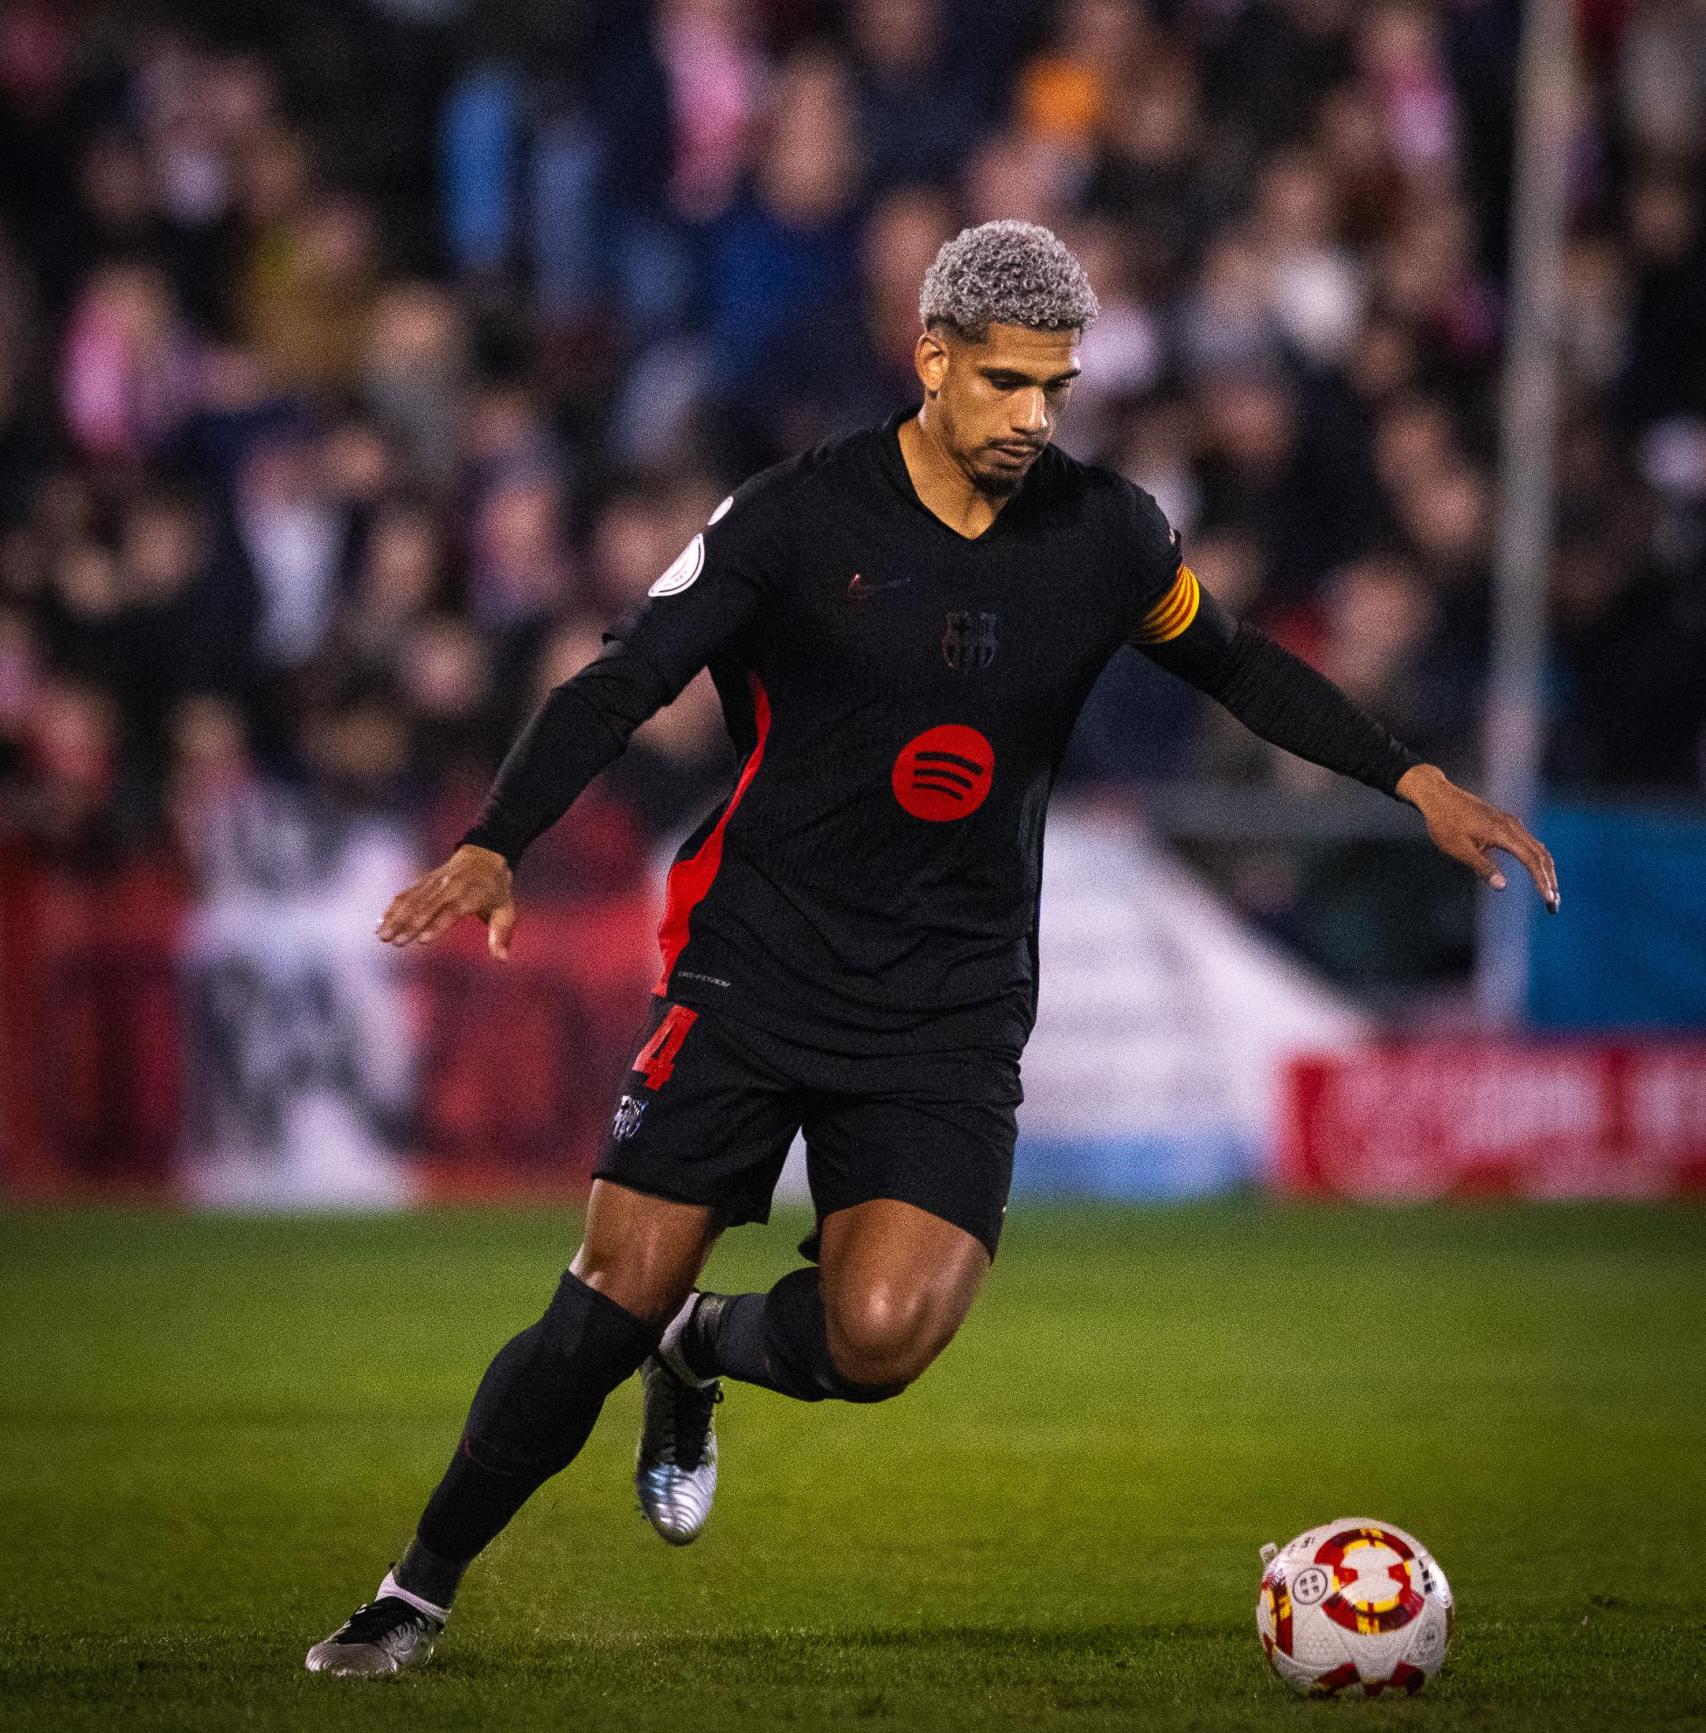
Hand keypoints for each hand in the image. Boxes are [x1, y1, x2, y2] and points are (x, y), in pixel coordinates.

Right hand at [375, 843, 517, 959]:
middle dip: (410, 925)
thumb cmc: (496, 891)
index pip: (453, 910)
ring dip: (396, 918)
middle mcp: (451, 886)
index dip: (438, 925)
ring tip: (381, 936)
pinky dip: (393, 908)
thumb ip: (501, 936)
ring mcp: (435, 882)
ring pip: (413, 900)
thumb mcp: (505, 912)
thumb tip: (501, 960)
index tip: (423, 940)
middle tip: (395, 942)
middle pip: (428, 907)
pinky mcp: (424, 880)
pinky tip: (380, 923)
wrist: (484, 857)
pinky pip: (406, 894)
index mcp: (472, 894)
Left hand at [1396, 763, 1559, 912]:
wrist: (1438, 796)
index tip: (1549, 900)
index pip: (1531, 860)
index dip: (1542, 881)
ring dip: (1545, 871)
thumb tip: (1502, 886)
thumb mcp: (1458, 849)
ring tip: (1549, 892)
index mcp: (1503, 832)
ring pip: (1537, 848)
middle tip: (1554, 906)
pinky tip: (1536, 873)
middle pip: (1541, 855)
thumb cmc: (1444, 823)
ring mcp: (1510, 822)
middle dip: (1549, 880)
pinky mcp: (1505, 822)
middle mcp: (1512, 825)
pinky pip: (1528, 842)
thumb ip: (1482, 867)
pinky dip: (1536, 859)